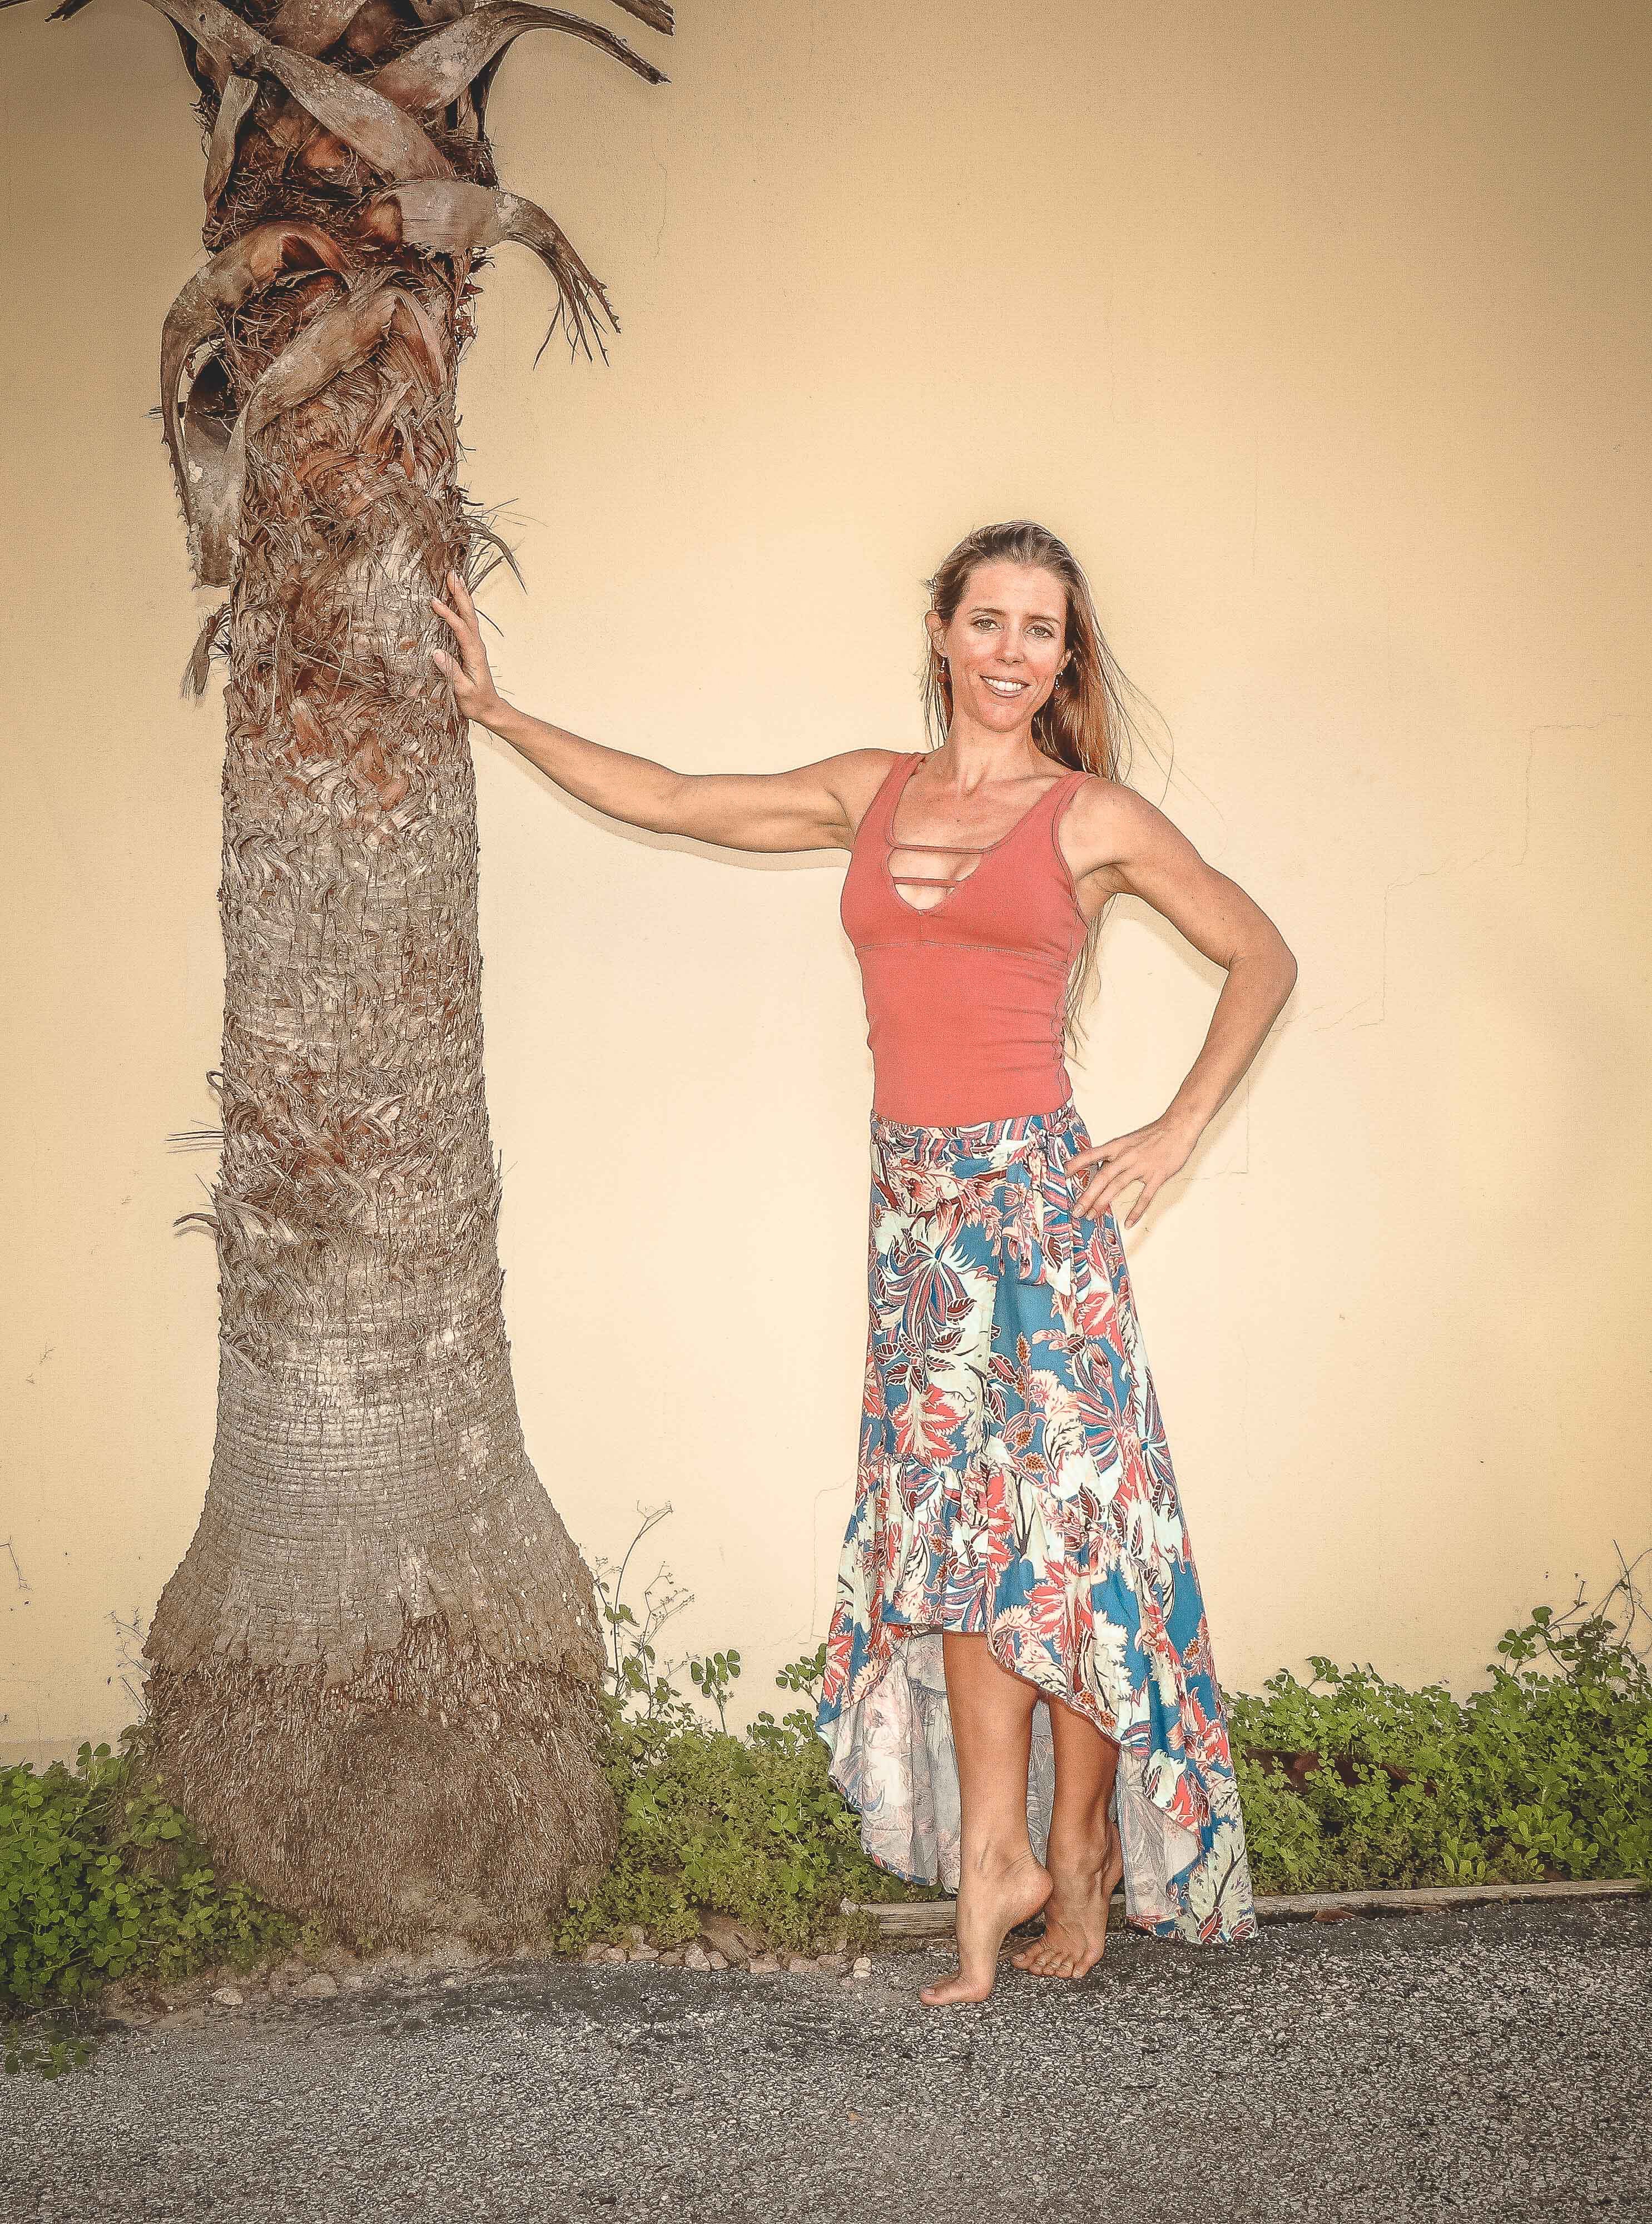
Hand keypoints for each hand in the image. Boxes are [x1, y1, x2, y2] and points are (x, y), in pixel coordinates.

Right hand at [429, 568, 504, 725]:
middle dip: (460, 594)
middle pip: (469, 615)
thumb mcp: (462, 690)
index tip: (434, 603)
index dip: (448, 615)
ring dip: (462, 596)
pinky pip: (466, 622)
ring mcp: (475, 645)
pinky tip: (455, 599)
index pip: (461, 629)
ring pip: (469, 616)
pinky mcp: (471, 647)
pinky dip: (461, 607)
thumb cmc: (476, 702)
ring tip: (454, 578)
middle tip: (452, 574)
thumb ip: (451, 671)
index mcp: (475, 654)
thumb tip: (436, 652)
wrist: (490, 708)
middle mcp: (477, 646)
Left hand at [1066, 1111, 1201, 1226]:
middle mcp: (1126, 1156)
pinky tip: (1129, 1222)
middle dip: (1087, 1195)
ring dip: (1103, 1203)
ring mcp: (1141, 1167)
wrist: (1178, 1127)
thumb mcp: (1129, 1140)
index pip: (1092, 1154)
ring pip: (1117, 1187)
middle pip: (1102, 1177)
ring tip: (1092, 1216)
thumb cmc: (1154, 1134)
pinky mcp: (1157, 1176)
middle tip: (1076, 1210)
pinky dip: (1137, 1211)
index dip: (1077, 1163)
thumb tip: (1100, 1166)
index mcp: (1118, 1146)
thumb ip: (1115, 1154)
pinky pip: (1145, 1197)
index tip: (1064, 1173)